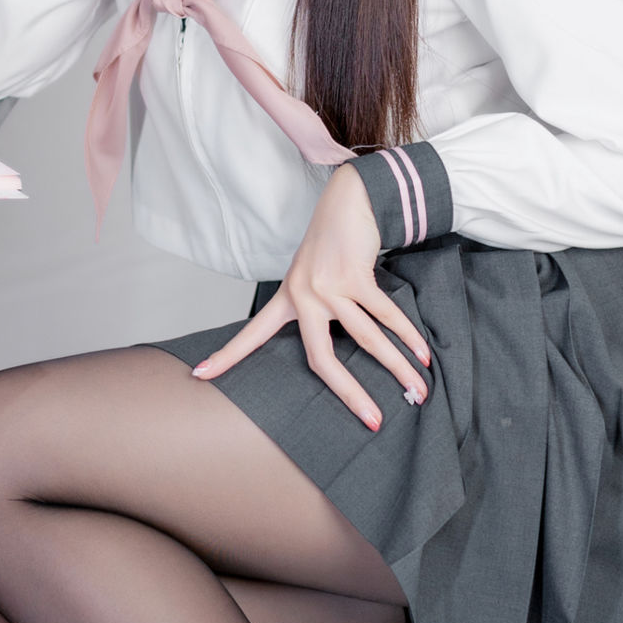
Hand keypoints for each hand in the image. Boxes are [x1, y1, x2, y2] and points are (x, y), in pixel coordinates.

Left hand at [191, 163, 430, 428]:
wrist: (348, 200)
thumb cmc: (331, 246)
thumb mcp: (312, 278)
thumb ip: (316, 311)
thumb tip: (340, 350)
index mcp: (286, 301)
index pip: (251, 334)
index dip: (226, 357)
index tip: (199, 375)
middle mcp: (303, 297)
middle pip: (323, 359)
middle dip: (351, 394)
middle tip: (373, 422)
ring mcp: (328, 287)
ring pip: (368, 340)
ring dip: (398, 368)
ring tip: (419, 392)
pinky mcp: (354, 276)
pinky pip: (387, 315)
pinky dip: (409, 337)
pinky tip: (423, 357)